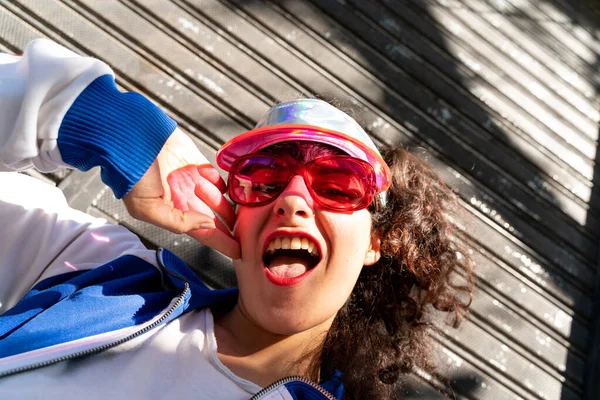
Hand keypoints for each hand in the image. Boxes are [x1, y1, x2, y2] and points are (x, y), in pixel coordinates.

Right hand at [123, 128, 239, 258]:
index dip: (222, 243)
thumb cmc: (132, 176)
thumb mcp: (147, 208)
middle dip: (232, 229)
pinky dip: (226, 182)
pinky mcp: (197, 161)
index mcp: (173, 211)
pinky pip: (217, 175)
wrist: (132, 140)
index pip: (203, 233)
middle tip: (251, 237)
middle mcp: (185, 197)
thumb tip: (207, 225)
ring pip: (219, 198)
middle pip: (215, 218)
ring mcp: (192, 179)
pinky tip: (235, 189)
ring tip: (248, 217)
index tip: (240, 252)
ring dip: (232, 207)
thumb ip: (178, 222)